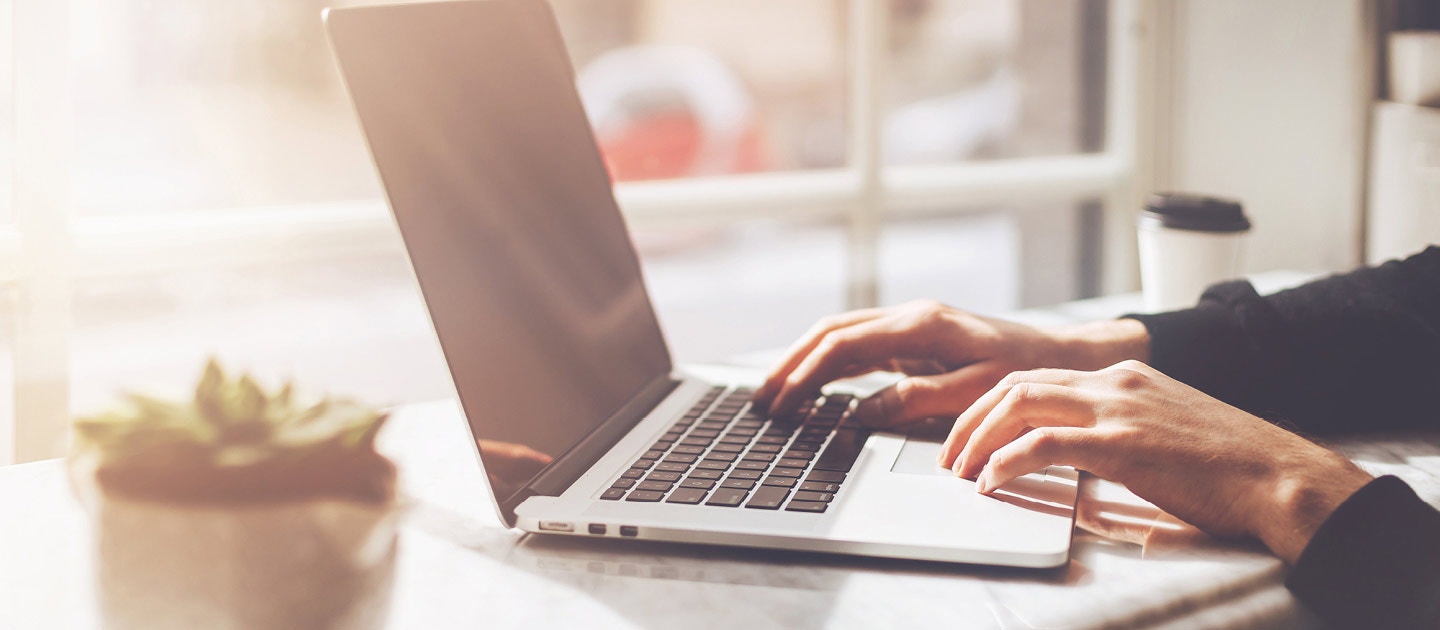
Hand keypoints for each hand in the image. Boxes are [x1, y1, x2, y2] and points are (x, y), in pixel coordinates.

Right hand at [753, 300, 1150, 426]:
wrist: (1068, 355)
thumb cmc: (1029, 374)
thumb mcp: (975, 393)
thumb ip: (916, 400)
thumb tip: (862, 411)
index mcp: (921, 325)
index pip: (842, 345)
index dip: (804, 374)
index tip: (782, 403)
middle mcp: (911, 316)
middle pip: (831, 332)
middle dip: (791, 364)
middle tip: (762, 399)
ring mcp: (913, 324)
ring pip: (842, 335)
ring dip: (806, 361)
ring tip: (777, 393)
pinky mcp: (918, 338)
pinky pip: (862, 346)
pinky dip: (831, 364)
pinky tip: (817, 386)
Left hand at [941, 360, 1372, 562]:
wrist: (1279, 476)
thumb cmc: (1229, 466)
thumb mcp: (1164, 428)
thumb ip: (1120, 428)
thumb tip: (1075, 451)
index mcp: (1124, 375)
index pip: (1037, 376)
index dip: (992, 404)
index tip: (969, 433)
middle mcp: (1115, 381)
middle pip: (1015, 384)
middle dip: (970, 418)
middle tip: (950, 454)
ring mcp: (1117, 408)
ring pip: (1019, 404)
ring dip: (977, 438)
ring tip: (960, 470)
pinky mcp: (1121, 443)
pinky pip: (1041, 445)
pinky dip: (1004, 461)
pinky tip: (991, 483)